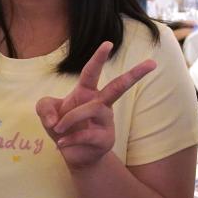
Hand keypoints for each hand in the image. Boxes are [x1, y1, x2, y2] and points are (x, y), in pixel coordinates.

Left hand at [35, 42, 156, 169]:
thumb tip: (54, 119)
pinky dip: (70, 139)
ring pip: (93, 109)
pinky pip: (87, 134)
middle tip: (153, 63)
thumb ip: (44, 107)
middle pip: (119, 86)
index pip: (92, 72)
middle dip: (135, 74)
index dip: (99, 57)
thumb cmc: (62, 127)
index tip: (109, 43)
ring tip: (58, 129)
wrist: (71, 154)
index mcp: (87, 93)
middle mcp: (101, 104)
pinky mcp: (106, 139)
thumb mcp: (47, 113)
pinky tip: (61, 144)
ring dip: (70, 118)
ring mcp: (106, 121)